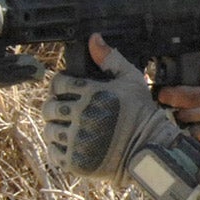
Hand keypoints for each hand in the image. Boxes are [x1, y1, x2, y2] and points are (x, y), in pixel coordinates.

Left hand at [42, 36, 179, 182]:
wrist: (150, 148)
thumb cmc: (143, 113)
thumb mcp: (131, 80)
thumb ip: (110, 58)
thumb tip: (94, 38)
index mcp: (92, 93)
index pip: (58, 83)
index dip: (62, 84)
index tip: (69, 90)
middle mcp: (82, 115)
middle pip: (49, 106)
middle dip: (56, 106)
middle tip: (68, 110)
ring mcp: (78, 139)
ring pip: (49, 130)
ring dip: (57, 128)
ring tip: (72, 128)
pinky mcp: (76, 160)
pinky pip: (54, 152)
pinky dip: (59, 148)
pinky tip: (73, 144)